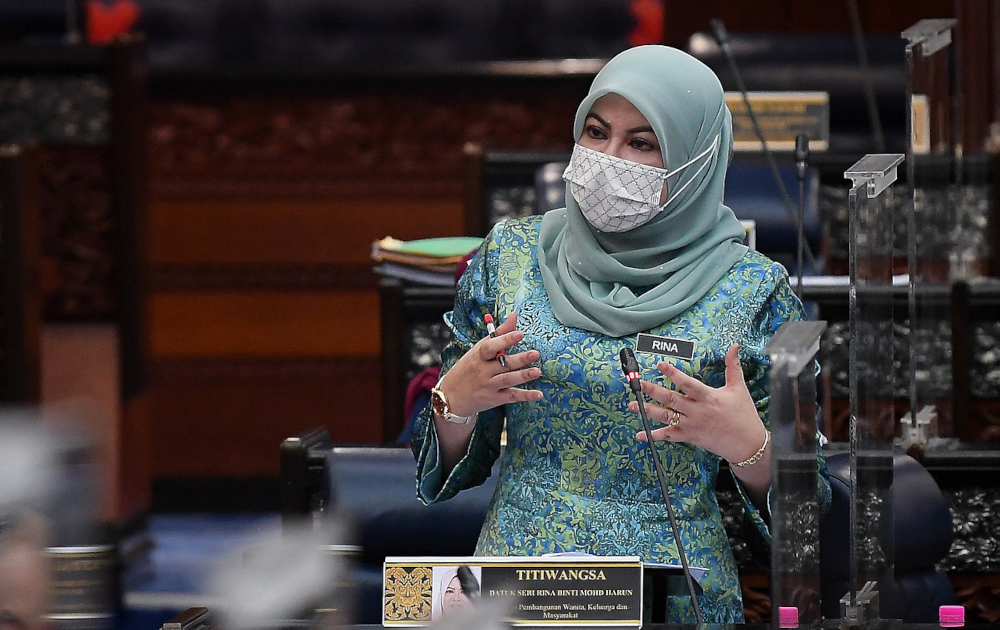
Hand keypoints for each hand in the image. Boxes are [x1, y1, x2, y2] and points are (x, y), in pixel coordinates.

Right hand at [437, 311, 543, 417]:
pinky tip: (538, 394)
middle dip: (520, 359)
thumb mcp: (478, 350)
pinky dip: (525, 395)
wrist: (451, 396)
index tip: (519, 334)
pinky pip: (511, 396)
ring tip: (538, 371)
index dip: (505, 340)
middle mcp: (483, 371)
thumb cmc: (468, 369)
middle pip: (503, 364)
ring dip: (524, 376)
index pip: (491, 347)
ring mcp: (489, 386)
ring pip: (508, 380)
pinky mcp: (494, 399)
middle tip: (535, 353)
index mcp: (478, 356)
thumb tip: (514, 316)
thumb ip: (498, 334)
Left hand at [629, 344, 766, 463]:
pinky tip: (640, 434)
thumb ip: (733, 367)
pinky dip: (654, 435)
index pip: (687, 383)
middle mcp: (697, 411)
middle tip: (639, 384)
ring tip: (632, 405)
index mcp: (708, 397)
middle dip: (653, 391)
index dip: (673, 373)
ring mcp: (691, 425)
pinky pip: (669, 436)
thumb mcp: (739, 388)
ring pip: (666, 417)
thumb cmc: (744, 415)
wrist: (747, 444)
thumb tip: (734, 347)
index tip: (660, 364)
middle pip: (671, 400)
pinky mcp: (690, 437)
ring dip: (648, 411)